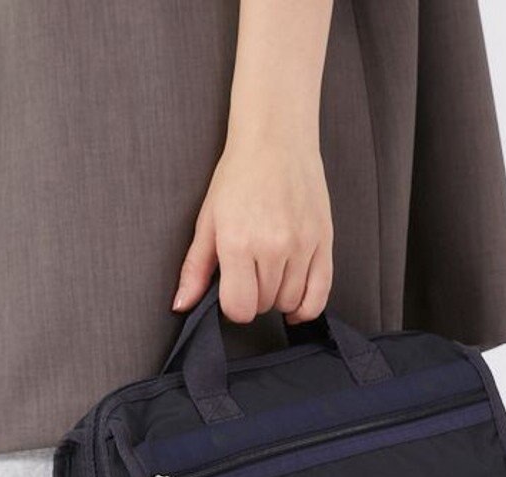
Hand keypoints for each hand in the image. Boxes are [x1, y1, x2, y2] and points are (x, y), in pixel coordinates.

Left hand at [173, 135, 333, 325]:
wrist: (276, 140)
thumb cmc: (239, 177)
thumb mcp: (208, 221)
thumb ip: (195, 268)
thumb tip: (182, 305)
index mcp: (238, 242)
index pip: (239, 308)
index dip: (233, 307)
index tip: (232, 293)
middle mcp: (272, 247)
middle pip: (264, 305)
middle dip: (254, 298)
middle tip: (250, 275)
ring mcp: (302, 245)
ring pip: (290, 302)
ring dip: (278, 299)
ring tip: (270, 277)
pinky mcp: (324, 242)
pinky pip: (320, 294)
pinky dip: (307, 307)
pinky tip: (296, 304)